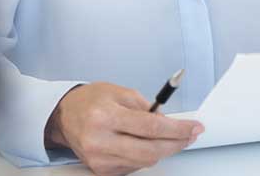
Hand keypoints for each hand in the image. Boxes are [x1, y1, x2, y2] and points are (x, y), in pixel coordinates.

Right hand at [44, 82, 203, 175]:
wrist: (64, 116)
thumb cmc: (91, 100)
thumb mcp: (119, 92)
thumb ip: (146, 108)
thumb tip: (170, 124)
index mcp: (105, 116)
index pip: (150, 127)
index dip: (177, 129)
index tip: (194, 127)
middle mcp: (100, 141)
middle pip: (150, 151)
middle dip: (176, 144)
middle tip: (189, 135)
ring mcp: (99, 159)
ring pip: (144, 161)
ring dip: (161, 149)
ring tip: (166, 136)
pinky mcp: (100, 170)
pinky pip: (133, 166)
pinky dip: (144, 155)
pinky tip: (144, 143)